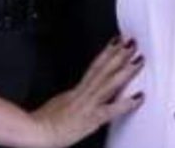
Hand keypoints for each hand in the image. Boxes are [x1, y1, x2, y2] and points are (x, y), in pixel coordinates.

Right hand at [29, 38, 143, 147]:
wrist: (36, 131)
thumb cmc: (44, 121)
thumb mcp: (59, 102)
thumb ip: (72, 96)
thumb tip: (78, 93)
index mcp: (77, 90)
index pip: (95, 66)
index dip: (106, 53)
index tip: (116, 42)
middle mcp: (84, 93)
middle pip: (103, 69)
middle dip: (118, 54)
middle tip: (132, 42)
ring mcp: (89, 104)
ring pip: (109, 83)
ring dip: (125, 70)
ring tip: (138, 59)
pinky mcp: (92, 118)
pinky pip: (112, 109)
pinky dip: (126, 103)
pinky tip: (139, 97)